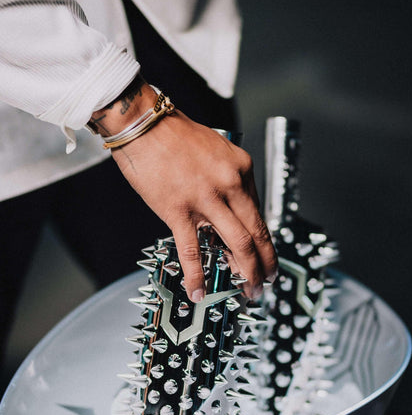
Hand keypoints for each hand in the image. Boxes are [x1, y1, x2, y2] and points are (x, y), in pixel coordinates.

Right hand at [89, 79, 277, 301]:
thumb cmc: (174, 135)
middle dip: (266, 263)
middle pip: (257, 233)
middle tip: (267, 282)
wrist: (141, 121)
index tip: (265, 256)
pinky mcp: (178, 211)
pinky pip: (192, 251)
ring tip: (249, 291)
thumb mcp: (215, 151)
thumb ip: (227, 181)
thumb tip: (229, 213)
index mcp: (241, 168)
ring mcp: (206, 199)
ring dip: (247, 272)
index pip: (259, 213)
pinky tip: (198, 292)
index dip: (263, 241)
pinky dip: (197, 276)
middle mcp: (230, 184)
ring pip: (238, 244)